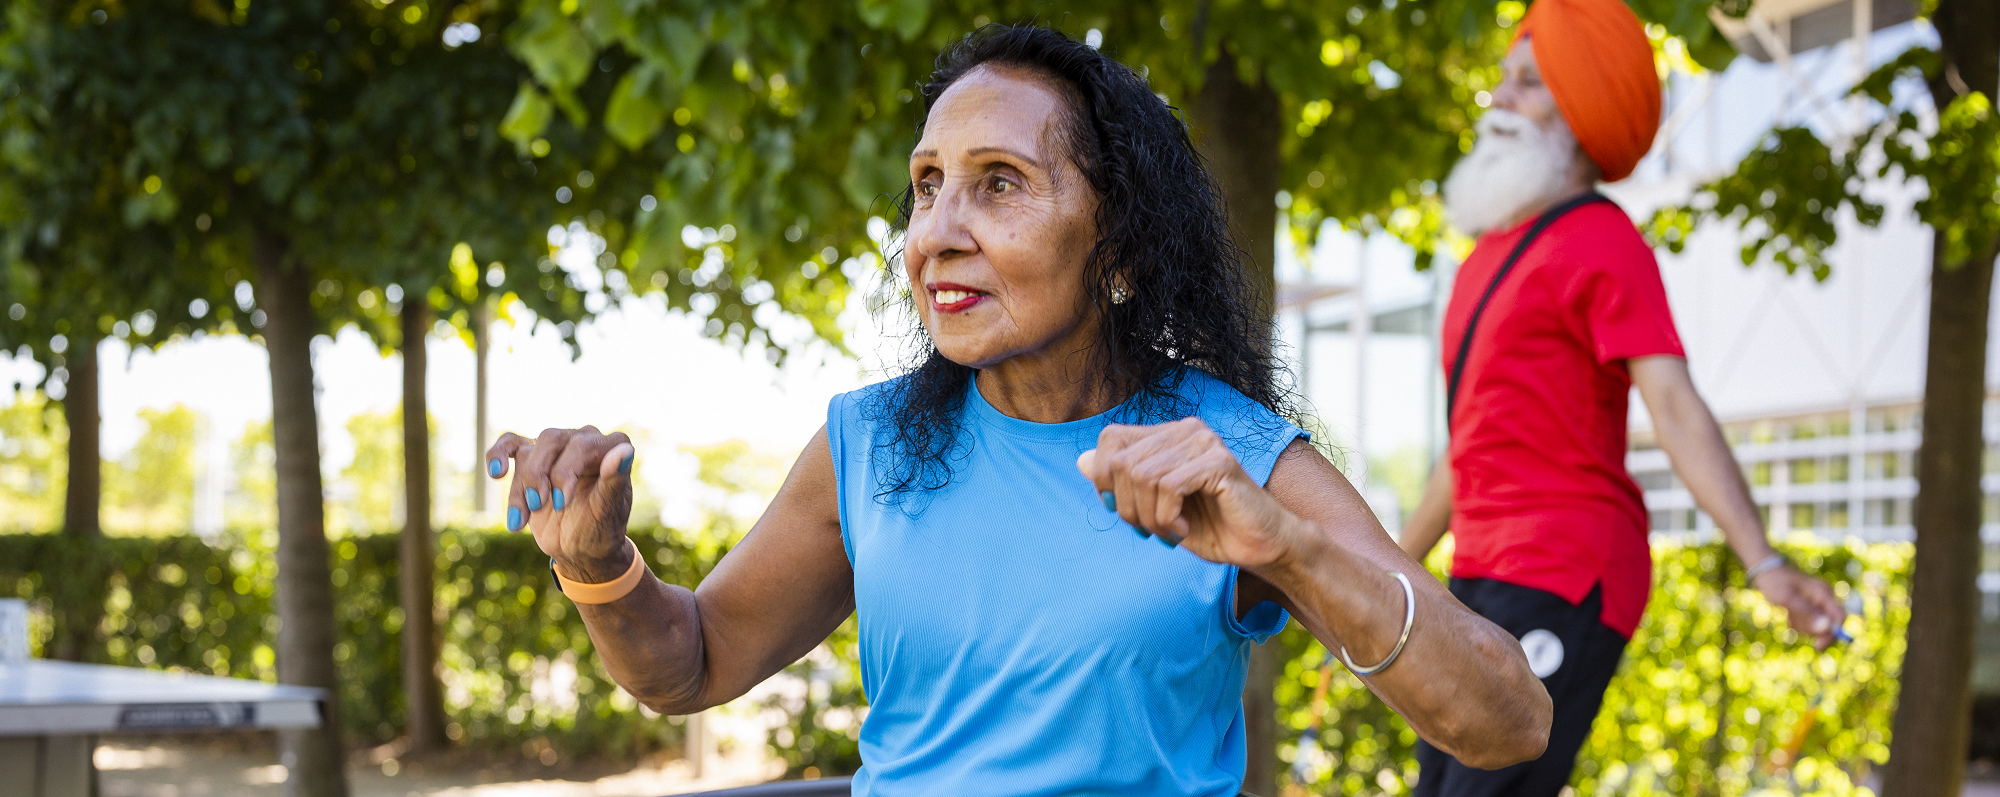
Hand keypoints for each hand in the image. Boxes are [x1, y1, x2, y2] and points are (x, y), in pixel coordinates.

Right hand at [487, 427, 635, 582]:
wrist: (581, 549)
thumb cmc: (601, 529)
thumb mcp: (608, 512)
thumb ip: (614, 481)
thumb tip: (625, 450)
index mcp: (611, 446)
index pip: (582, 445)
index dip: (565, 472)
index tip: (560, 503)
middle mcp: (584, 439)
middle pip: (551, 439)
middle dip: (539, 476)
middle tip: (540, 506)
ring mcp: (557, 449)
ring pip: (528, 452)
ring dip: (521, 487)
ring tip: (521, 520)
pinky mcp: (532, 460)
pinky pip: (510, 445)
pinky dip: (497, 455)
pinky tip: (496, 472)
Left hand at [1076, 418, 1302, 567]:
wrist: (1260, 546)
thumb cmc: (1210, 526)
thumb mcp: (1154, 508)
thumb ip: (1121, 484)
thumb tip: (1080, 461)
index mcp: (1168, 435)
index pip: (1110, 439)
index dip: (1104, 479)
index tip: (1125, 511)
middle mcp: (1185, 429)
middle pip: (1120, 462)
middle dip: (1128, 508)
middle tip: (1151, 530)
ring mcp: (1203, 441)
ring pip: (1142, 476)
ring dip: (1150, 518)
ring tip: (1169, 532)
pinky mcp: (1219, 462)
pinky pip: (1169, 486)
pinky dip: (1168, 518)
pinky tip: (1184, 530)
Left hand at [1752, 564, 1847, 650]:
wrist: (1764, 570)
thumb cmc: (1775, 582)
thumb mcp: (1787, 599)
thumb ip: (1807, 613)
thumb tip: (1826, 628)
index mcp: (1824, 593)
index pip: (1840, 618)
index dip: (1833, 634)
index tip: (1817, 646)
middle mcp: (1824, 597)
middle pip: (1829, 625)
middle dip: (1811, 628)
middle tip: (1793, 621)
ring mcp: (1817, 602)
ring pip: (1817, 626)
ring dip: (1803, 626)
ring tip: (1789, 614)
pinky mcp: (1809, 606)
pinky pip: (1808, 622)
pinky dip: (1798, 622)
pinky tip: (1788, 614)